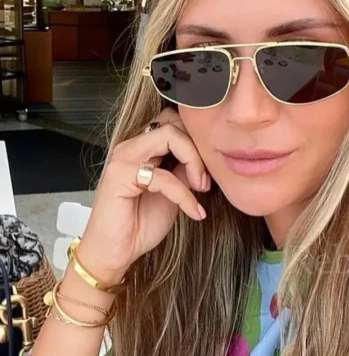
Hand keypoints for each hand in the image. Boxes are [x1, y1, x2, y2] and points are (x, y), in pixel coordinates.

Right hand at [76, 107, 209, 284]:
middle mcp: (131, 146)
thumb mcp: (173, 191)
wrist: (116, 252)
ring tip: (201, 188)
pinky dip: (185, 195)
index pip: (174, 122)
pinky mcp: (120, 175)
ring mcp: (124, 157)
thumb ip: (185, 170)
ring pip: (170, 136)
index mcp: (142, 147)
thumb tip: (205, 158)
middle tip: (205, 179)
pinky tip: (194, 211)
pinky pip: (163, 176)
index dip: (196, 142)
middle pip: (174, 123)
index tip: (207, 171)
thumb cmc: (140, 223)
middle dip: (198, 149)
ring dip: (194, 162)